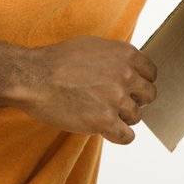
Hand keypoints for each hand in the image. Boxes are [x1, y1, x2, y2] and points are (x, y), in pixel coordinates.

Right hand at [10, 37, 157, 144]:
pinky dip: (119, 136)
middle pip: (149, 95)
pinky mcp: (104, 121)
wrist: (32, 77)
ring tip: (102, 115)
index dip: (140, 83)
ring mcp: (116, 98)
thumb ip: (116, 58)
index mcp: (126, 54)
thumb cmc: (57, 61)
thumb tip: (131, 69)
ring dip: (122, 119)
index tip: (130, 89)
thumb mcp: (93, 46)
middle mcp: (126, 75)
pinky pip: (126, 136)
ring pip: (136, 117)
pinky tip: (107, 131)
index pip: (151, 74)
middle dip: (135, 101)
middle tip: (117, 104)